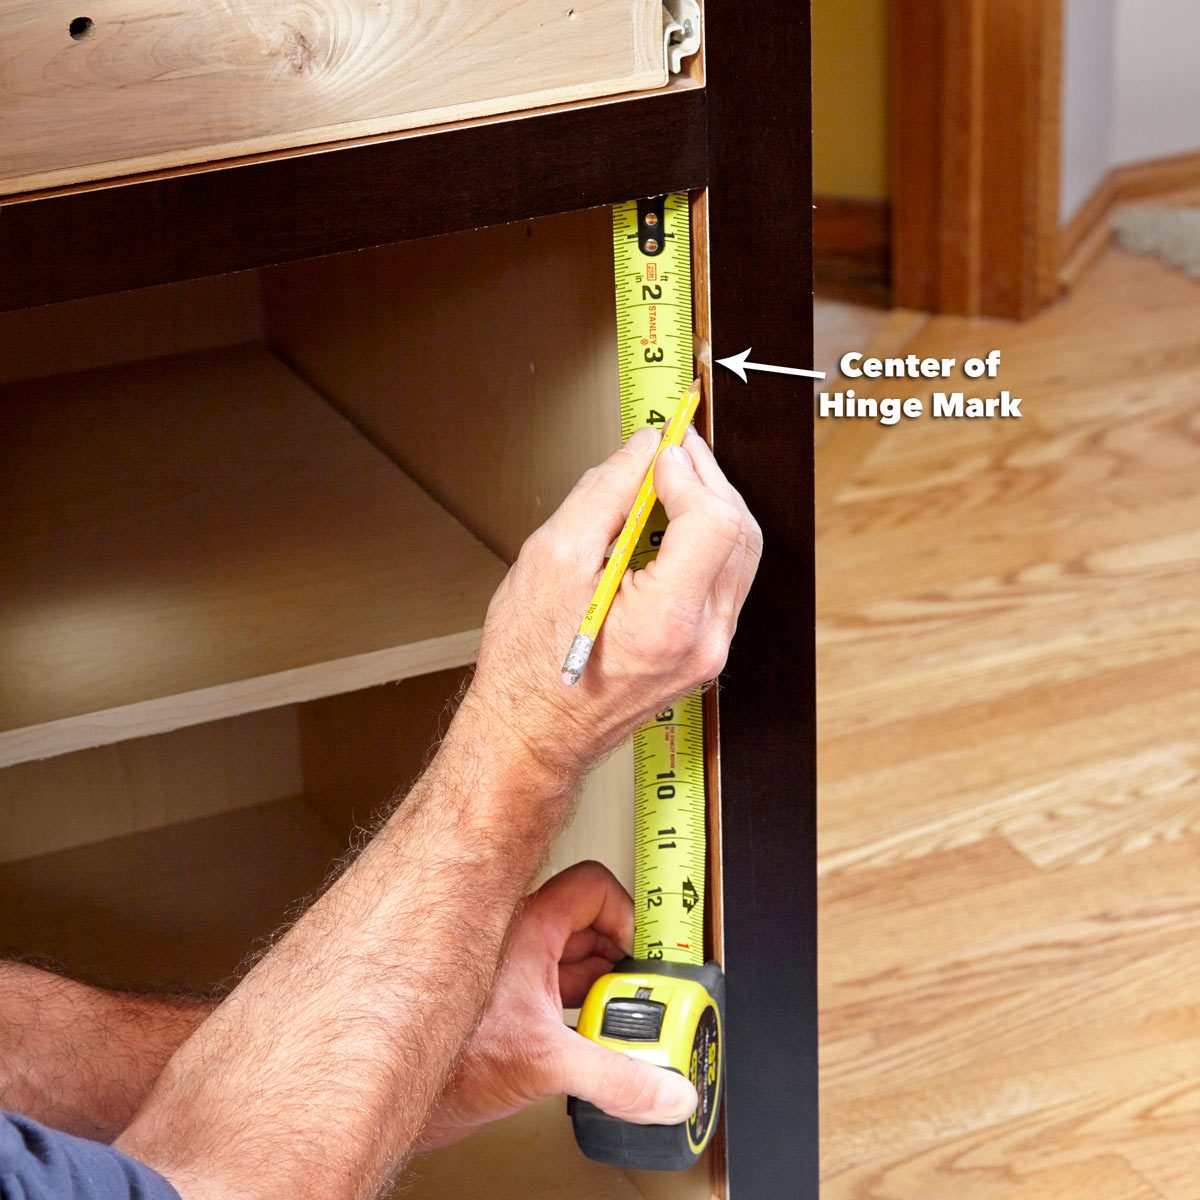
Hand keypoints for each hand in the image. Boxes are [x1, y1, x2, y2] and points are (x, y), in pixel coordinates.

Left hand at [416, 862, 696, 1150]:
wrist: (386, 1093)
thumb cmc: (438, 1057)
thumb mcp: (544, 1066)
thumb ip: (616, 1078)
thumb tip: (666, 1089)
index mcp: (527, 926)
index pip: (593, 887)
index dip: (627, 915)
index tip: (646, 954)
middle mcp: (516, 938)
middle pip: (590, 928)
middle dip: (622, 963)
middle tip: (645, 996)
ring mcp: (509, 970)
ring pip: (573, 961)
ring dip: (603, 991)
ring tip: (622, 1025)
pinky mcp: (503, 1002)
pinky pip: (558, 991)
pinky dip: (582, 1013)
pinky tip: (589, 1045)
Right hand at [463, 425, 761, 781]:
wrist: (533, 734)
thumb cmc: (530, 665)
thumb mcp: (551, 560)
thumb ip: (605, 494)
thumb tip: (644, 450)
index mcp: (666, 621)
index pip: (714, 521)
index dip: (691, 471)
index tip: (662, 449)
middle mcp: (702, 641)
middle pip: (739, 533)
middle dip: (708, 478)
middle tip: (672, 447)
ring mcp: (710, 651)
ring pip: (740, 555)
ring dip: (711, 505)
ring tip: (668, 478)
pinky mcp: (704, 653)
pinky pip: (723, 580)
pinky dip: (705, 540)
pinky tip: (669, 523)